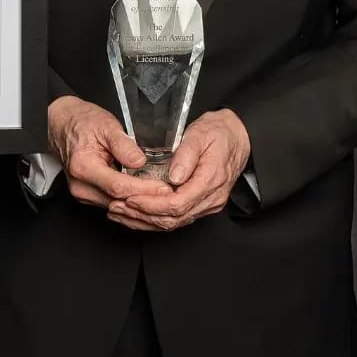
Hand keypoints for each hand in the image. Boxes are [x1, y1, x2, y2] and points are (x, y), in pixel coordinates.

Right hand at [47, 95, 164, 209]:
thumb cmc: (82, 123)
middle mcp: (81, 186)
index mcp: (83, 167)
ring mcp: (83, 194)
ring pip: (117, 206)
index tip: (164, 187)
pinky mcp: (89, 196)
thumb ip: (123, 144)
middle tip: (171, 195)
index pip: (119, 187)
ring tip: (163, 197)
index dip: (144, 190)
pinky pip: (113, 203)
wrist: (62, 126)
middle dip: (147, 200)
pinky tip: (148, 196)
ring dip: (141, 204)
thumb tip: (140, 161)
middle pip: (120, 201)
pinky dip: (131, 202)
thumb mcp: (106, 125)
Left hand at [112, 109, 249, 232]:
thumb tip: (174, 176)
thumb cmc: (219, 133)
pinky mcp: (203, 205)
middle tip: (117, 207)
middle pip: (174, 218)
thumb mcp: (200, 133)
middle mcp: (212, 198)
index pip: (177, 203)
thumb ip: (186, 154)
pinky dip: (156, 218)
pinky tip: (138, 214)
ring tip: (121, 212)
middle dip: (143, 215)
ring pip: (174, 222)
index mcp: (211, 180)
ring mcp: (209, 204)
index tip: (130, 199)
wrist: (239, 138)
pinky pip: (178, 218)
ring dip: (146, 220)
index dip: (151, 204)